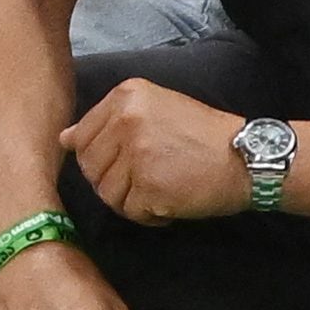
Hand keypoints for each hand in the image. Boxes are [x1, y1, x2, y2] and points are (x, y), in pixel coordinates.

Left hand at [65, 76, 250, 223]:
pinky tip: (172, 200)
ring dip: (132, 201)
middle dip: (115, 182)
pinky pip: (130, 212)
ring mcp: (136, 152)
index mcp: (125, 95)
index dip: (102, 159)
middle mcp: (126, 118)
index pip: (81, 138)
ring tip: (163, 187)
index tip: (132, 161)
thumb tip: (64, 139)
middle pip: (90, 168)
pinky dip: (150, 215)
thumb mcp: (153, 110)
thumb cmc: (201, 135)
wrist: (245, 156)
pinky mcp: (148, 184)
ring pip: (107, 194)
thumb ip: (108, 122)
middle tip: (151, 178)